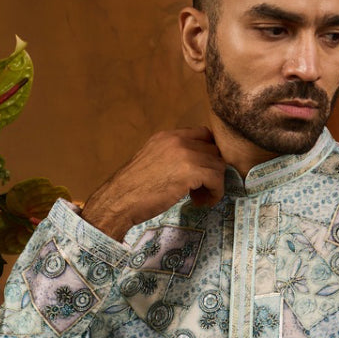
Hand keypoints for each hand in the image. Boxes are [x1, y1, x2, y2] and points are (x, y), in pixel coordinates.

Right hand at [80, 128, 224, 241]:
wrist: (120, 200)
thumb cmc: (132, 189)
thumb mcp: (151, 162)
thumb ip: (170, 157)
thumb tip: (191, 167)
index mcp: (167, 136)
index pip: (203, 134)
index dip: (209, 154)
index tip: (203, 171)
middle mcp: (177, 140)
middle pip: (214, 150)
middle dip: (212, 170)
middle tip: (202, 189)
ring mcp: (185, 154)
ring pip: (218, 165)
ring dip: (214, 184)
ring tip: (200, 198)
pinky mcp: (190, 171)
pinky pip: (216, 179)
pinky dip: (215, 193)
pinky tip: (201, 202)